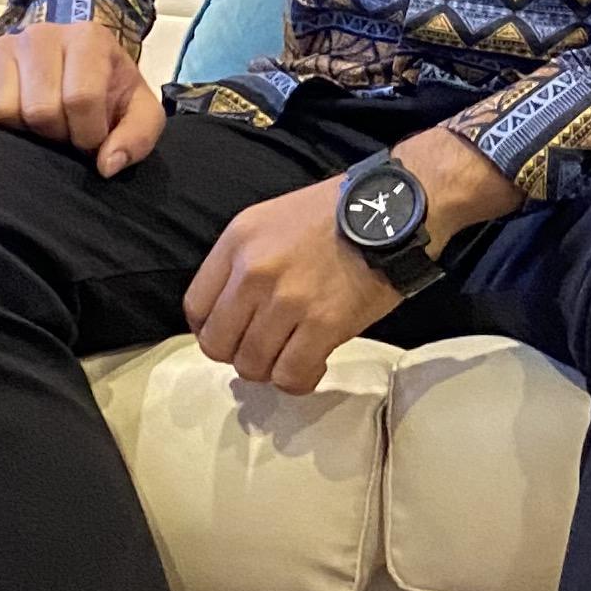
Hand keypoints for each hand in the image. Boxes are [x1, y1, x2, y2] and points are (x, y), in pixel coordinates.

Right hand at [0, 22, 167, 178]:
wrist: (72, 65)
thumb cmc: (108, 92)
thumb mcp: (138, 112)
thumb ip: (137, 138)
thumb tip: (106, 164)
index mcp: (86, 38)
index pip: (80, 98)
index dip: (87, 134)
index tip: (90, 139)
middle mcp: (39, 35)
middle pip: (38, 108)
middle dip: (54, 134)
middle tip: (62, 131)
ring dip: (20, 130)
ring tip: (36, 124)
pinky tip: (7, 122)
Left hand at [184, 180, 399, 392]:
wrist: (393, 210)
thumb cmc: (337, 213)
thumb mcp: (272, 220)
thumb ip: (245, 261)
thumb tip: (235, 312)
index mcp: (237, 241)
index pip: (196, 308)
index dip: (213, 330)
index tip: (235, 333)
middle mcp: (253, 272)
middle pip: (218, 344)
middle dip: (239, 355)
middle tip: (266, 349)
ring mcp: (287, 300)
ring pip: (252, 365)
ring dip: (271, 369)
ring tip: (292, 356)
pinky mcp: (323, 324)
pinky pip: (291, 374)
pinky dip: (299, 380)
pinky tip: (314, 365)